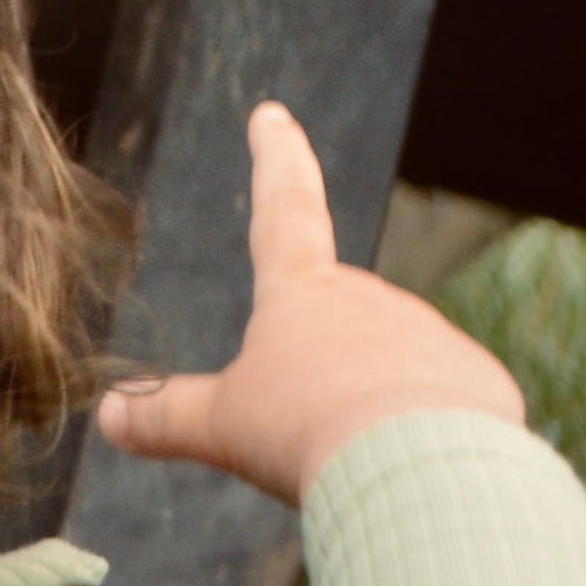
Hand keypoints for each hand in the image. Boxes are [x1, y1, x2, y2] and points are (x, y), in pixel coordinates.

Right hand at [94, 102, 525, 507]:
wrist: (414, 467)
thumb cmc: (304, 432)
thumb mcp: (219, 427)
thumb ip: (166, 418)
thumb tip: (108, 415)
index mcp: (300, 291)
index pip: (282, 207)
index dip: (274, 159)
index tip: (272, 114)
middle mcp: (370, 300)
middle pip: (333, 329)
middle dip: (319, 373)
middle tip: (301, 432)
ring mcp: (429, 337)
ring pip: (387, 374)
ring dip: (366, 412)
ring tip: (350, 462)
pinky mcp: (477, 383)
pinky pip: (440, 411)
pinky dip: (419, 439)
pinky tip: (404, 471)